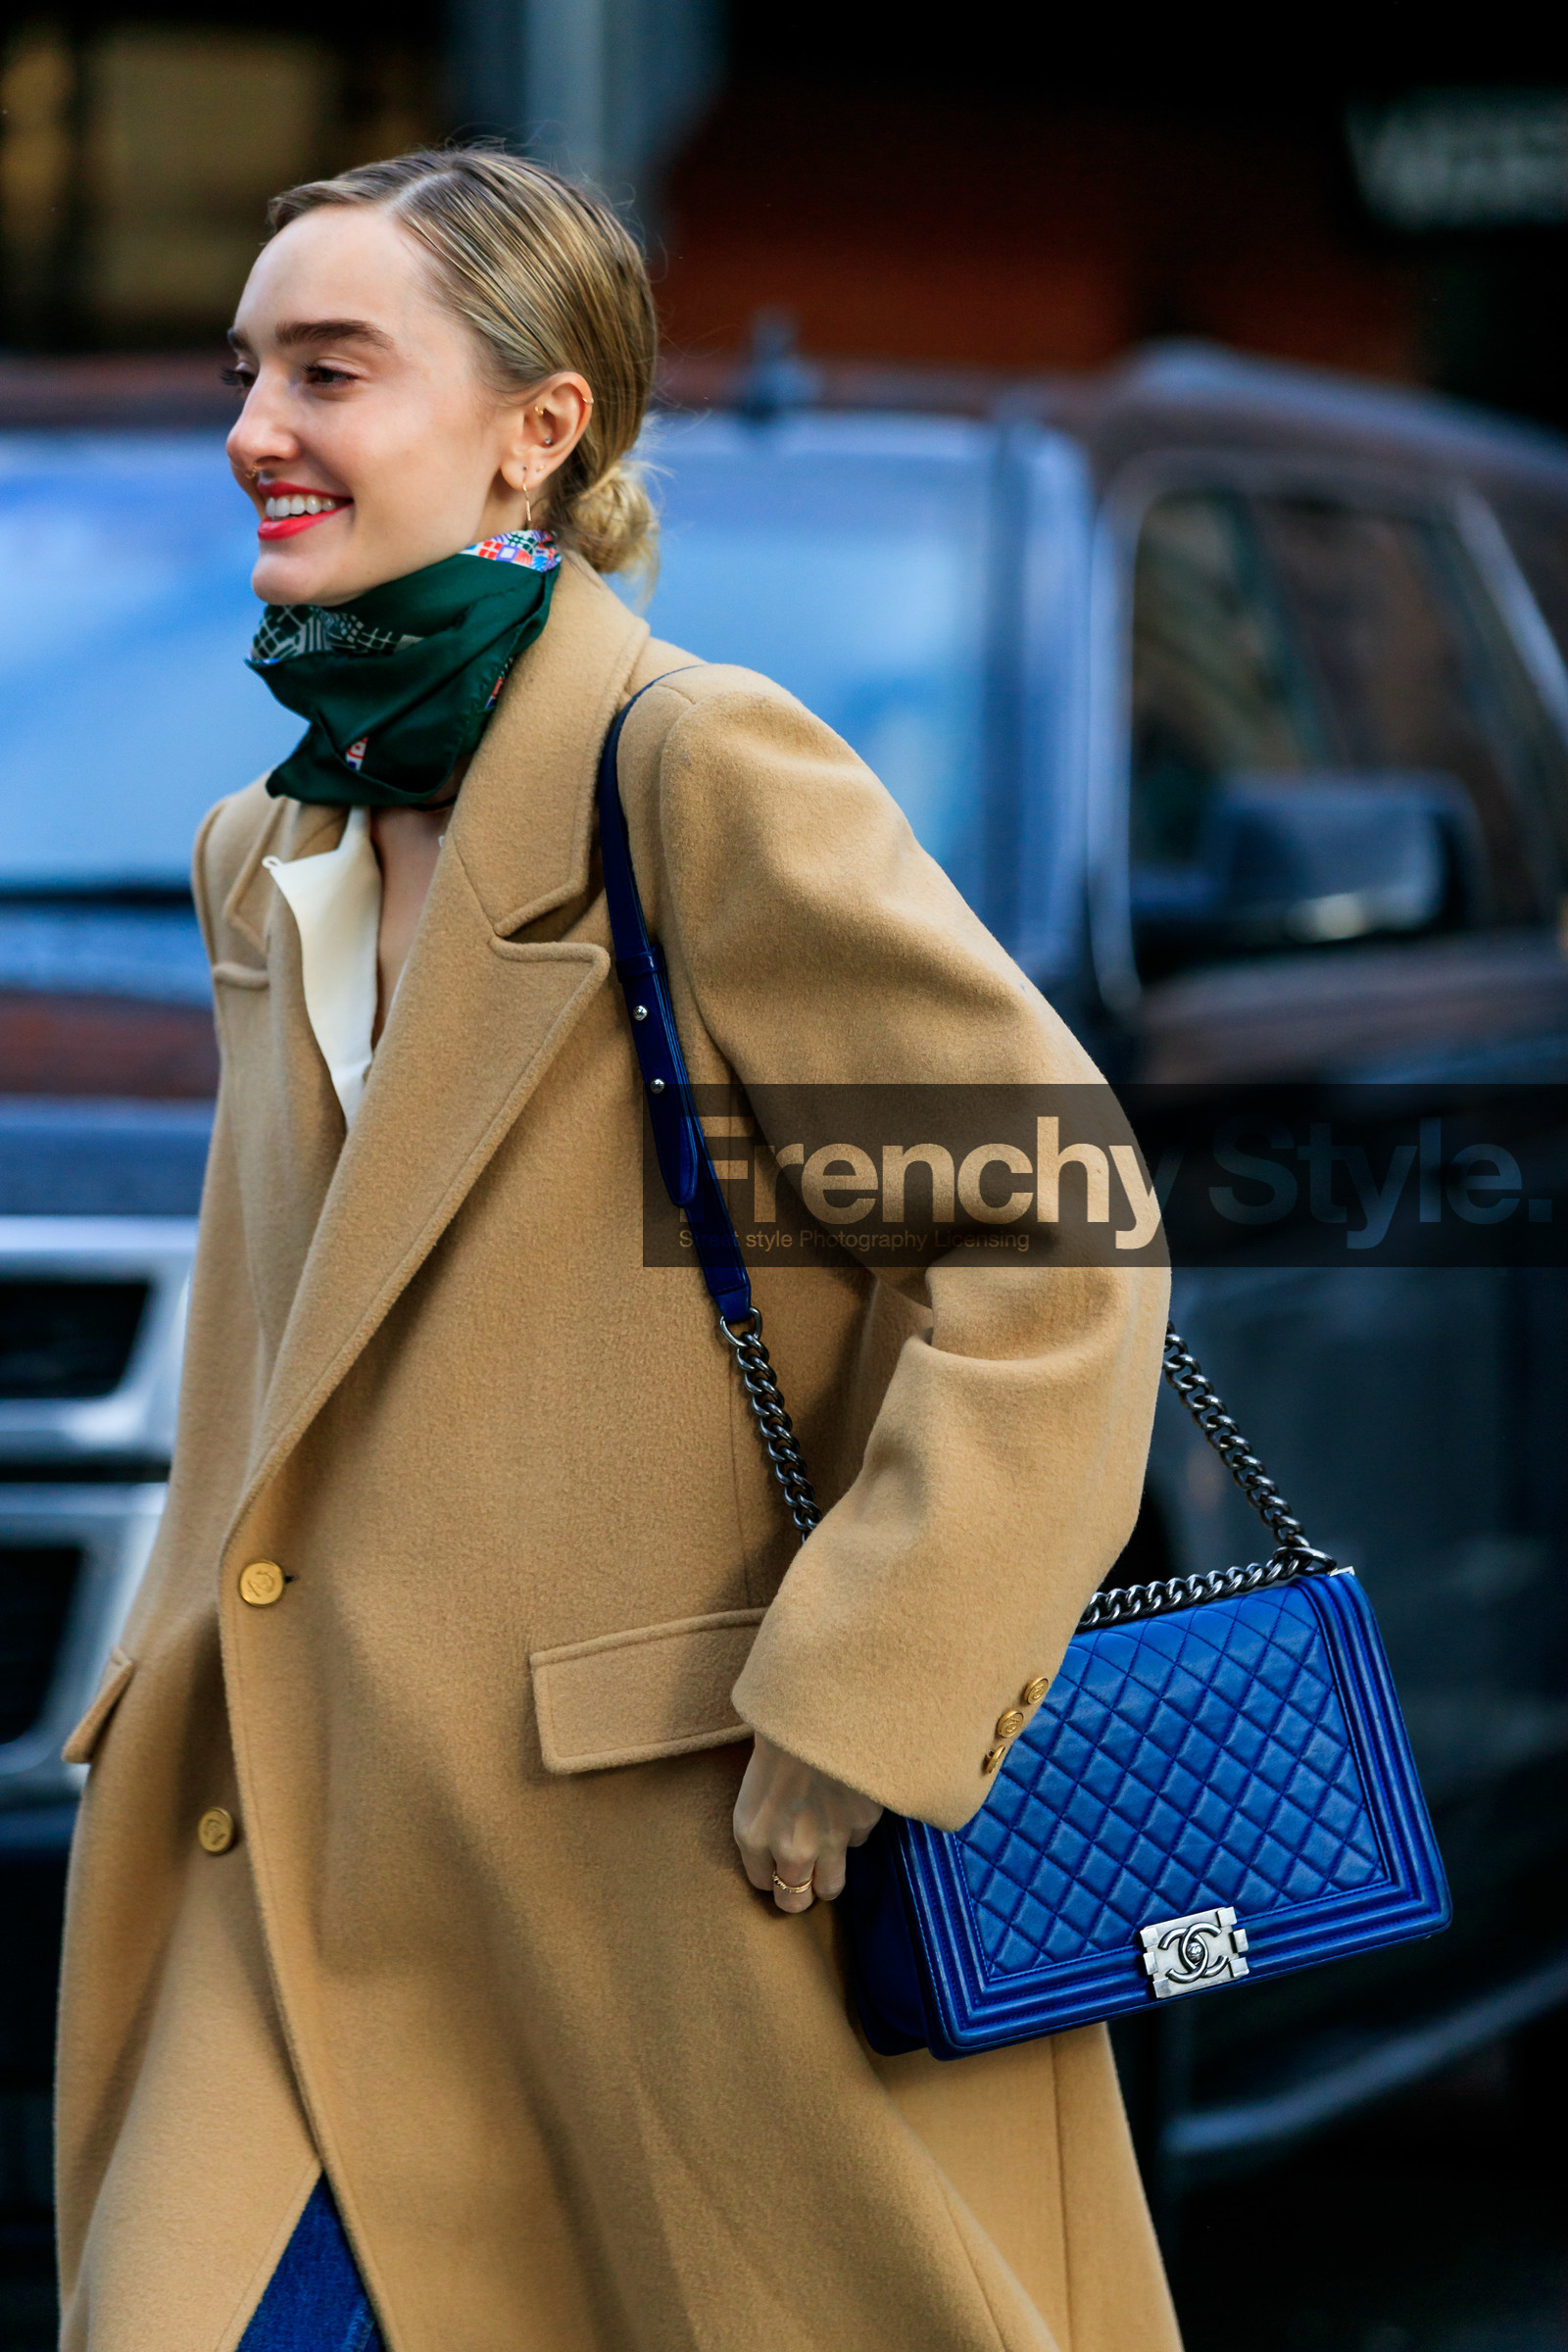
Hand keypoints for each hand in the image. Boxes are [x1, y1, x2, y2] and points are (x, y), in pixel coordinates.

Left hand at [733, 1731, 883, 1911]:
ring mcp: (829, 1840)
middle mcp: (788, 1846)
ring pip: (830, 1889)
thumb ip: (764, 1823)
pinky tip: (847, 1802)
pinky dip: (853, 1829)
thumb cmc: (779, 1732)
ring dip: (829, 1875)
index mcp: (752, 1833)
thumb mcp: (753, 1782)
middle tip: (805, 1874)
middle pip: (794, 1901)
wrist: (818, 1705)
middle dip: (799, 1891)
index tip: (777, 1862)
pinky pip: (859, 1842)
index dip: (771, 1873)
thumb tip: (776, 1847)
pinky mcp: (862, 1824)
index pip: (760, 1883)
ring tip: (828, 1852)